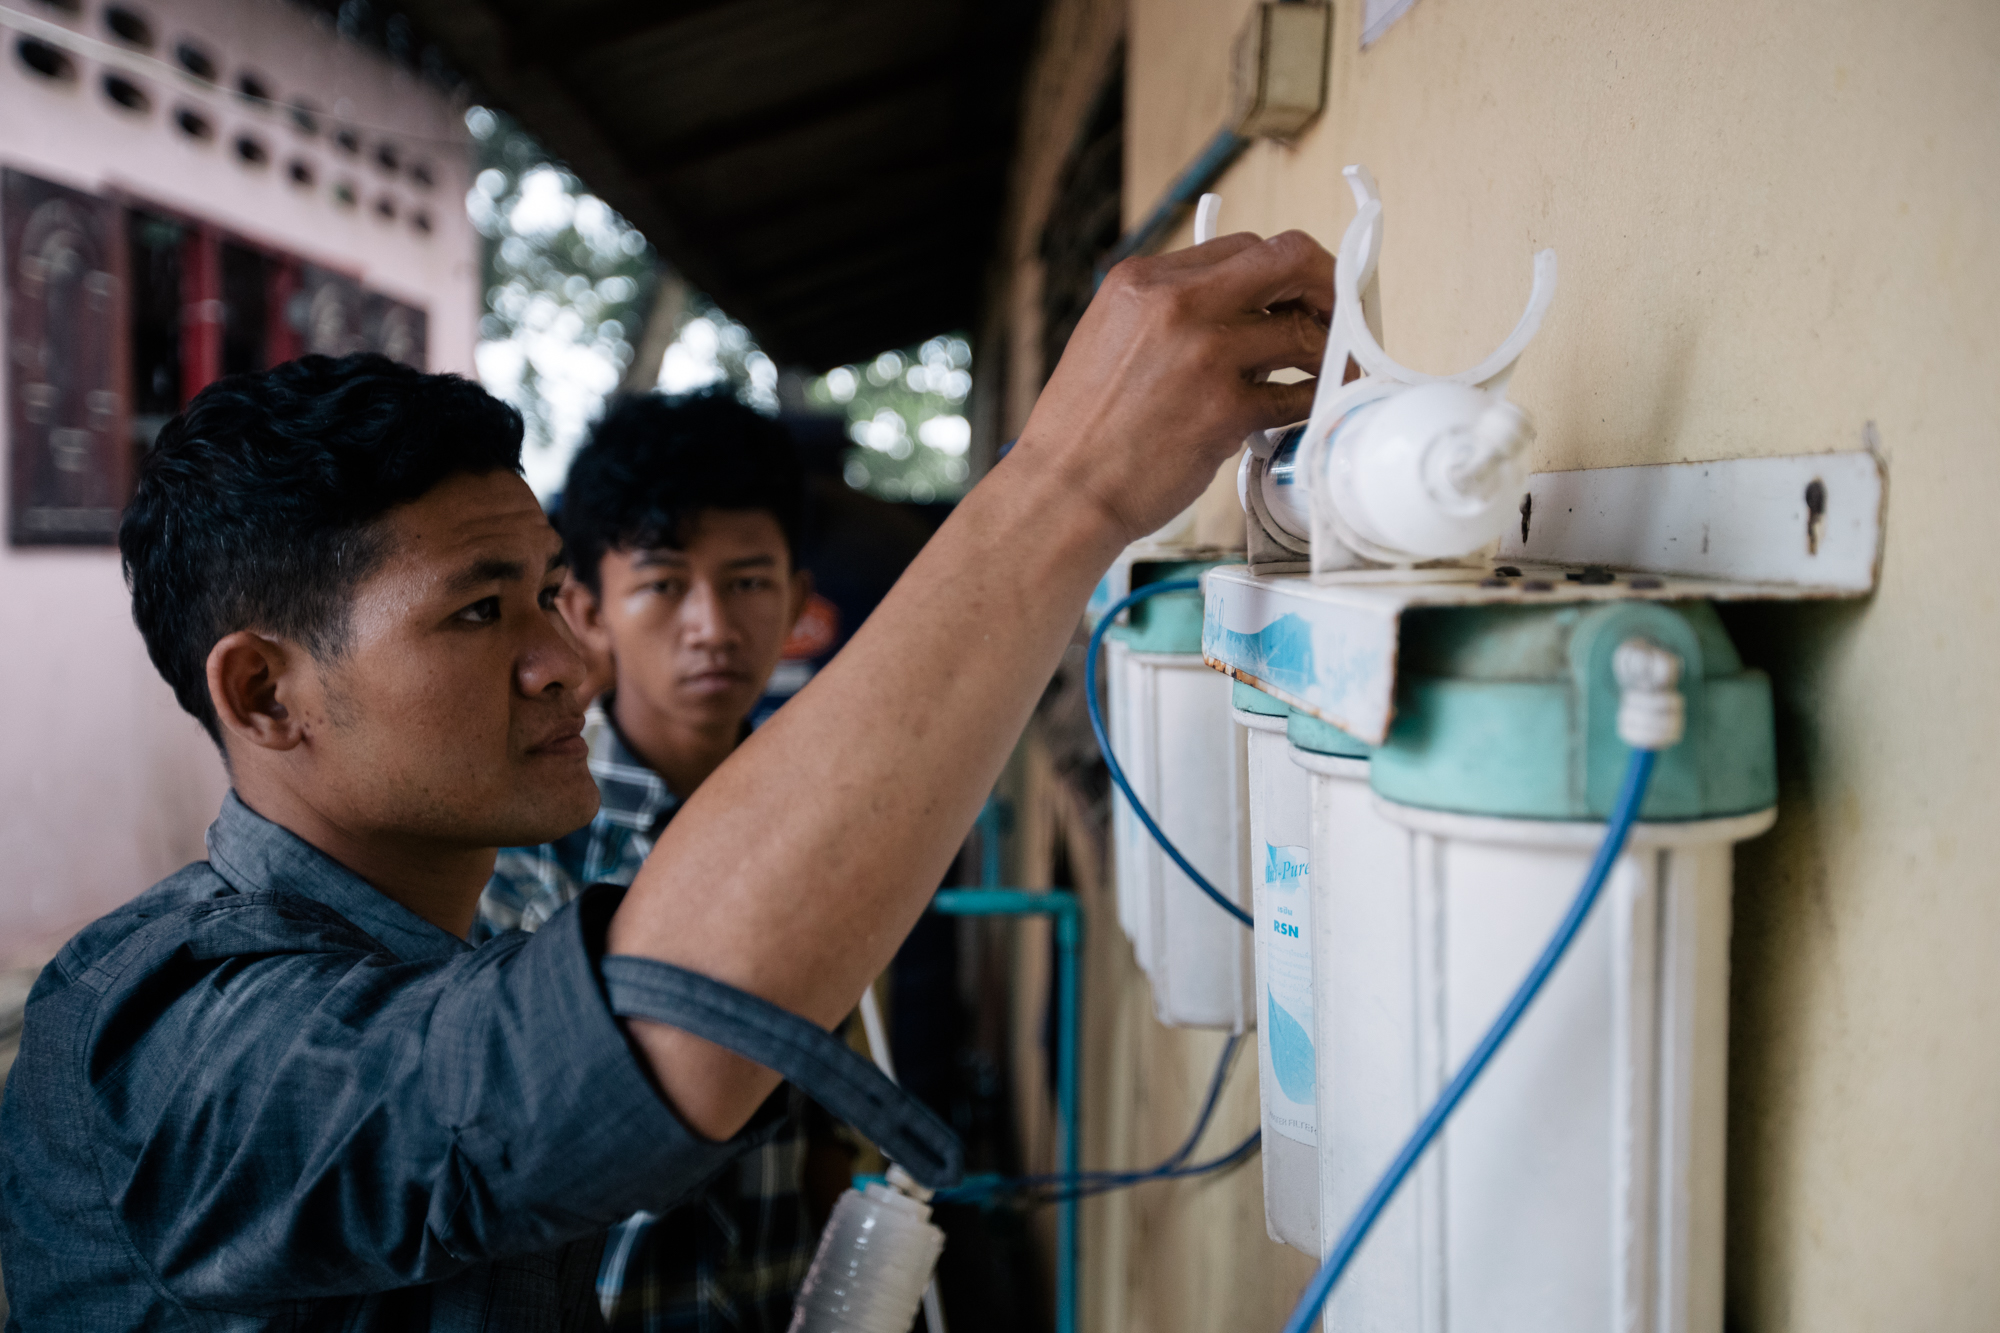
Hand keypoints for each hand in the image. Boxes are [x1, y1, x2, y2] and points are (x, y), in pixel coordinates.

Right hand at [1012, 230, 1332, 543]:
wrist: (1063, 490)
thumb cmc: (1085, 428)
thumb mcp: (1111, 337)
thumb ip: (1169, 313)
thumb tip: (1241, 311)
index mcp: (1142, 280)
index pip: (1242, 248)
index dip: (1283, 272)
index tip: (1299, 295)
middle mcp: (1176, 304)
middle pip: (1287, 260)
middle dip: (1328, 285)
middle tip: (1341, 314)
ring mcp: (1205, 354)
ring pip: (1303, 330)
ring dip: (1330, 352)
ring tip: (1331, 373)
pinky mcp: (1225, 410)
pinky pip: (1298, 394)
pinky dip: (1313, 402)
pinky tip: (1306, 411)